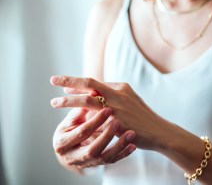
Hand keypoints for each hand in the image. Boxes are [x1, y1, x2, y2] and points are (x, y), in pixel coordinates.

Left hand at [50, 75, 169, 149]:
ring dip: (69, 100)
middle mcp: (118, 94)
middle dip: (69, 81)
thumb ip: (114, 96)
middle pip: (89, 84)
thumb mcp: (130, 100)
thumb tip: (96, 93)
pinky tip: (71, 123)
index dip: (78, 82)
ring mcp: (118, 107)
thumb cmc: (143, 117)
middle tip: (52, 80)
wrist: (158, 131)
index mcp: (121, 87)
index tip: (64, 85)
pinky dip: (81, 119)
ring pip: (88, 100)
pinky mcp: (117, 122)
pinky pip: (95, 120)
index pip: (95, 82)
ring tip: (54, 102)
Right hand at [52, 107, 135, 169]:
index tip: (109, 109)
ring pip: (105, 158)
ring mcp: (87, 163)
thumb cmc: (71, 127)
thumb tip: (92, 92)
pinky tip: (133, 146)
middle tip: (118, 122)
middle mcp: (72, 157)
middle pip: (92, 150)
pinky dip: (123, 153)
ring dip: (119, 145)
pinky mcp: (99, 165)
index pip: (81, 132)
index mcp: (61, 144)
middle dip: (107, 136)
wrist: (70, 147)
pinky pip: (113, 161)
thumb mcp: (70, 120)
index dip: (94, 121)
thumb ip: (80, 110)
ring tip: (131, 134)